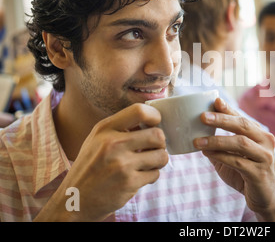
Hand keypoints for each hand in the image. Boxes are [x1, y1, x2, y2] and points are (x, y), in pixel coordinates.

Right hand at [34, 103, 168, 221]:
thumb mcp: (97, 139)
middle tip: (153, 148)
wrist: (76, 199)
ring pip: (161, 156)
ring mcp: (122, 165)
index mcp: (105, 129)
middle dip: (160, 143)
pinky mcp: (129, 183)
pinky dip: (151, 175)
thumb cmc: (91, 166)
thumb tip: (152, 121)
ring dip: (159, 160)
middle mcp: (113, 144)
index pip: (139, 111)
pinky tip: (139, 176)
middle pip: (157, 135)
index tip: (155, 124)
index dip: (155, 116)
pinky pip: (155, 174)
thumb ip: (121, 128)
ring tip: (148, 163)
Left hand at [194, 98, 274, 220]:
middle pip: (243, 125)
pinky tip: (208, 153)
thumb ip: (220, 144)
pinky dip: (221, 156)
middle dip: (222, 119)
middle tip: (203, 116)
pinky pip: (238, 161)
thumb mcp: (232, 156)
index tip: (215, 100)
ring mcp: (265, 157)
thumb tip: (197, 131)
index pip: (242, 117)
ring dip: (217, 140)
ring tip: (198, 140)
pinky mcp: (259, 173)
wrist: (264, 197)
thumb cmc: (246, 173)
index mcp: (260, 134)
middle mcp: (266, 141)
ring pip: (240, 143)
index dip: (228, 109)